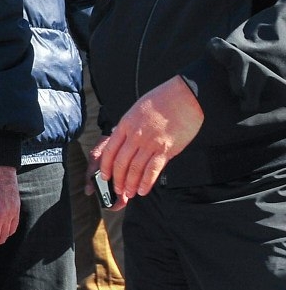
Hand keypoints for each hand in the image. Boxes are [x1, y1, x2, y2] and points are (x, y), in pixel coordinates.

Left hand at [93, 75, 203, 202]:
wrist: (184, 96)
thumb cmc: (162, 100)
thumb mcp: (136, 110)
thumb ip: (129, 126)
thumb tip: (123, 140)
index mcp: (125, 125)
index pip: (109, 150)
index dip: (106, 166)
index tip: (105, 176)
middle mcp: (135, 135)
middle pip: (121, 163)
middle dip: (117, 179)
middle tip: (118, 190)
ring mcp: (150, 143)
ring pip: (135, 169)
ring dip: (130, 184)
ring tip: (129, 193)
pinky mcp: (166, 149)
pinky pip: (153, 169)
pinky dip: (146, 182)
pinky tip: (143, 190)